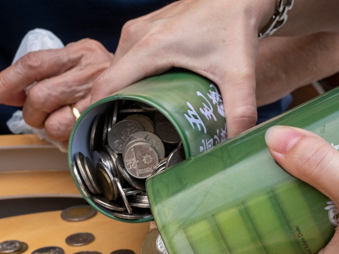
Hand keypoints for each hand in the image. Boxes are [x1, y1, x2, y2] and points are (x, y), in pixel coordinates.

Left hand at [0, 39, 112, 141]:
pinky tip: (73, 131)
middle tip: (42, 116)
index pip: (32, 64)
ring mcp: (102, 97)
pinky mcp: (107, 122)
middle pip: (39, 96)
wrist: (146, 93)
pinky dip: (65, 139)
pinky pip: (72, 138)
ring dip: (50, 130)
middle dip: (33, 114)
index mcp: (79, 52)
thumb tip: (5, 95)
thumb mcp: (73, 71)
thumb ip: (40, 79)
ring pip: (54, 122)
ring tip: (61, 124)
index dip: (5, 82)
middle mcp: (91, 68)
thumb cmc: (105, 86)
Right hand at [90, 0, 274, 136]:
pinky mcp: (143, 29)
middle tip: (129, 136)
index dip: (98, 114)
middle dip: (113, 110)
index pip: (105, 87)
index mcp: (149, 47)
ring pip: (116, 71)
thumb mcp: (238, 73)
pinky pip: (125, 60)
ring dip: (122, 95)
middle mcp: (136, 36)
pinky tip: (148, 97)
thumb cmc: (235, 26)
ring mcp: (137, 30)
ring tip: (138, 120)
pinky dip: (131, 80)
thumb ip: (239, 111)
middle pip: (109, 82)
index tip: (105, 139)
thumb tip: (236, 143)